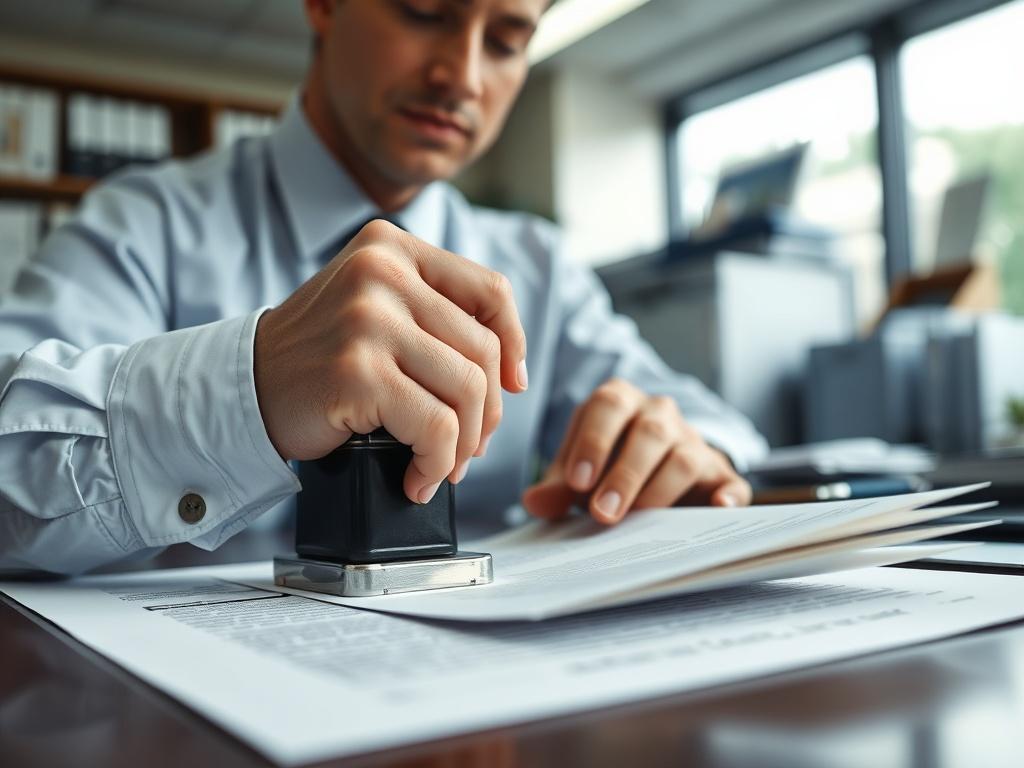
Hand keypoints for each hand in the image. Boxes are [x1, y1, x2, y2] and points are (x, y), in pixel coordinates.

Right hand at [254, 219, 527, 504]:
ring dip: (464, 444)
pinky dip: (436, 463)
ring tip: (443, 465)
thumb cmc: (317, 359)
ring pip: (467, 390)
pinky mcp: (359, 371)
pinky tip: (417, 479)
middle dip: (487, 411)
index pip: (490, 289)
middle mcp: (383, 273)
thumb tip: (509, 373)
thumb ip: (433, 316)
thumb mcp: (375, 309)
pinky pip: (435, 426)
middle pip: (483, 349)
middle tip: (470, 446)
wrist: (242, 390)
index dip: (513, 342)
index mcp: (392, 248)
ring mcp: (369, 320)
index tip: (513, 384)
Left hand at [522, 378, 750, 523]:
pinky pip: (730, 482)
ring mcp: (693, 442)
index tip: (577, 481)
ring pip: (684, 457)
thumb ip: (556, 486)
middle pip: (650, 433)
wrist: (652, 467)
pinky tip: (716, 509)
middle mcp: (660, 414)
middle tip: (603, 512)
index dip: (593, 442)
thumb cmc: (606, 464)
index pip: (609, 405)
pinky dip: (726, 496)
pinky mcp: (719, 475)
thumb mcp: (576, 471)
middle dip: (625, 475)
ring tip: (638, 521)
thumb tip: (534, 503)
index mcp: (620, 401)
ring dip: (659, 491)